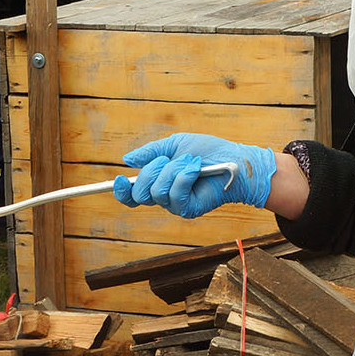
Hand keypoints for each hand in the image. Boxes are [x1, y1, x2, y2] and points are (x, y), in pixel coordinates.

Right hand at [112, 132, 275, 217]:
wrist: (234, 159)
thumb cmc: (208, 151)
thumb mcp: (174, 145)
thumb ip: (150, 153)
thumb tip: (127, 160)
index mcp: (158, 183)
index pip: (132, 196)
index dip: (122, 192)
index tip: (120, 179)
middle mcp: (165, 197)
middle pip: (140, 194)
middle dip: (152, 171)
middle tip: (170, 159)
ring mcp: (176, 205)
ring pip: (157, 192)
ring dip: (173, 170)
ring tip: (191, 162)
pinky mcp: (189, 209)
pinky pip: (174, 195)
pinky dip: (183, 176)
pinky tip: (196, 168)